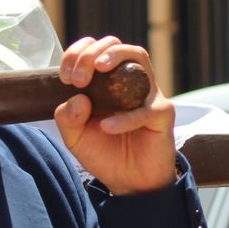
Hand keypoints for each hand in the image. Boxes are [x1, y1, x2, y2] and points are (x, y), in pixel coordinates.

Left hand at [54, 36, 177, 194]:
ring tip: (97, 70)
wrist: (130, 183)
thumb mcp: (75, 138)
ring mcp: (147, 93)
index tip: (65, 78)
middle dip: (90, 54)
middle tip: (77, 79)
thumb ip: (67, 118)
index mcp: (106, 81)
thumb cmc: (105, 154)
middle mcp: (128, 81)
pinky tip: (107, 127)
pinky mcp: (162, 113)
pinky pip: (144, 108)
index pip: (94, 49)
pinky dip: (124, 117)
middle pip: (114, 44)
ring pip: (138, 56)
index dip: (77, 53)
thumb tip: (77, 97)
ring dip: (114, 57)